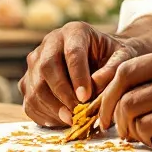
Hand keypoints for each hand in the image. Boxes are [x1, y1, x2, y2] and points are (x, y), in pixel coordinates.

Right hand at [19, 22, 141, 126]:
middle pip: (47, 68)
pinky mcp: (28, 81)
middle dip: (62, 93)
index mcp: (74, 31)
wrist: (101, 59)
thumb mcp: (122, 58)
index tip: (86, 97)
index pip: (72, 52)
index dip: (77, 76)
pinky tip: (61, 120)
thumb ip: (113, 69)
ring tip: (72, 119)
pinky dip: (43, 115)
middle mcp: (50, 42)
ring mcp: (35, 62)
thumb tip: (95, 85)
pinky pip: (29, 101)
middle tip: (78, 112)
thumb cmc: (113, 57)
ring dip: (52, 107)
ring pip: (35, 87)